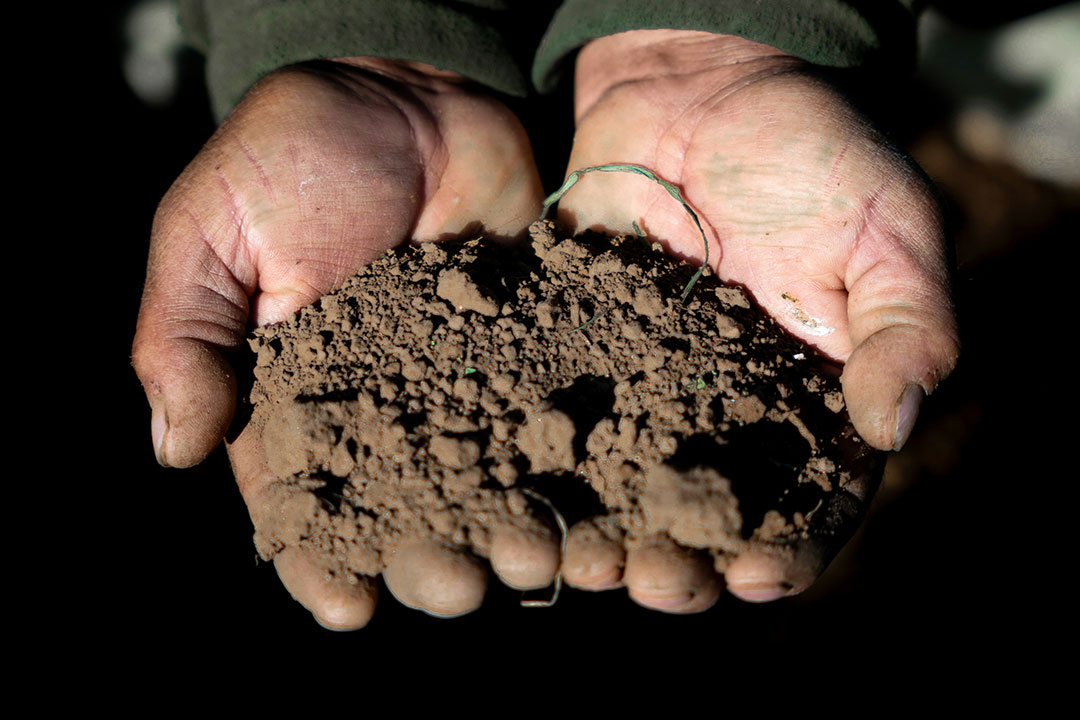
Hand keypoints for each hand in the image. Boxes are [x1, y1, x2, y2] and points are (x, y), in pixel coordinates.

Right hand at [132, 58, 548, 627]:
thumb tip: (174, 450)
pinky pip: (538, 408)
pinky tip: (578, 500)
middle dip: (422, 552)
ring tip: (524, 563)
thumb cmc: (292, 154)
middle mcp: (378, 398)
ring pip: (476, 469)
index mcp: (292, 388)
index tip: (345, 607)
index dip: (318, 554)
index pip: (298, 490)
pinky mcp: (522, 341)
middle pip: (400, 498)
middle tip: (451, 592)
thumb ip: (189, 335)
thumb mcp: (211, 232)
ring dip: (498, 520)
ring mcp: (455, 374)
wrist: (410, 93)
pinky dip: (557, 454)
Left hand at [555, 31, 958, 607]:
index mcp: (811, 390)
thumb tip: (897, 427)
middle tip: (652, 585)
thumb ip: (904, 324)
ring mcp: (646, 378)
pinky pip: (560, 406)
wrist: (696, 83)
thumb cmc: (810, 148)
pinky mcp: (578, 343)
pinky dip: (540, 450)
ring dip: (606, 523)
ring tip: (582, 561)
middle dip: (683, 552)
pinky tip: (516, 488)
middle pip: (706, 502)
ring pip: (626, 474)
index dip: (788, 540)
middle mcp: (725, 402)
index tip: (757, 578)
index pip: (808, 489)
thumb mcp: (885, 225)